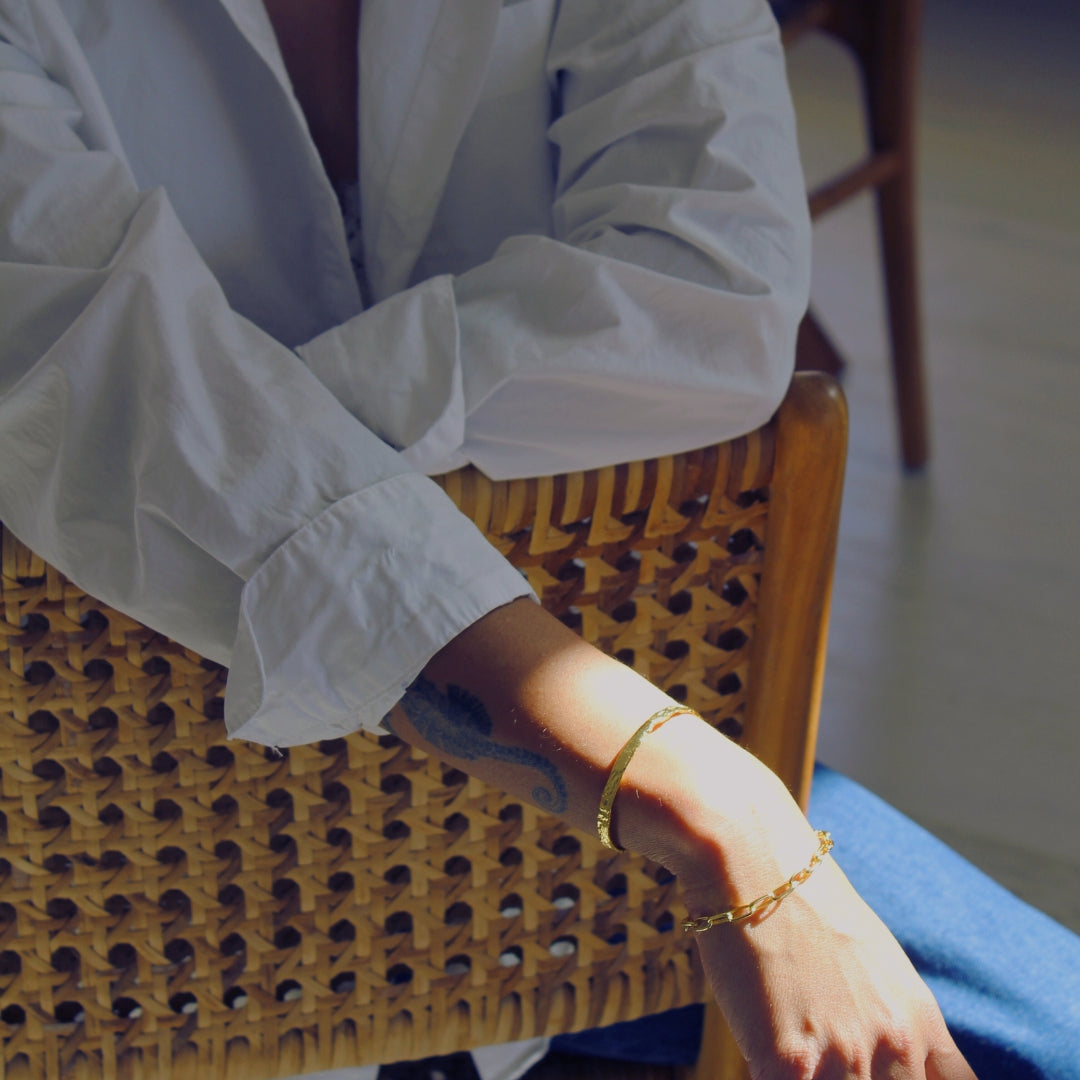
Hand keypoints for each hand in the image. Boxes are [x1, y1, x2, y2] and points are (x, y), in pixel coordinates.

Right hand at [679, 798, 976, 1078]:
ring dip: (809, 1077)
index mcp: (919, 1019)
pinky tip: (759, 1055)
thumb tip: (877, 1051)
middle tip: (824, 1058)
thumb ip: (884, 1014)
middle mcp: (895, 1044)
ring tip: (790, 1050)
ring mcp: (846, 1057)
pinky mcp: (790, 1064)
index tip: (883, 1071)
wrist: (752, 859)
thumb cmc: (800, 898)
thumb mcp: (869, 956)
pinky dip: (768, 1073)